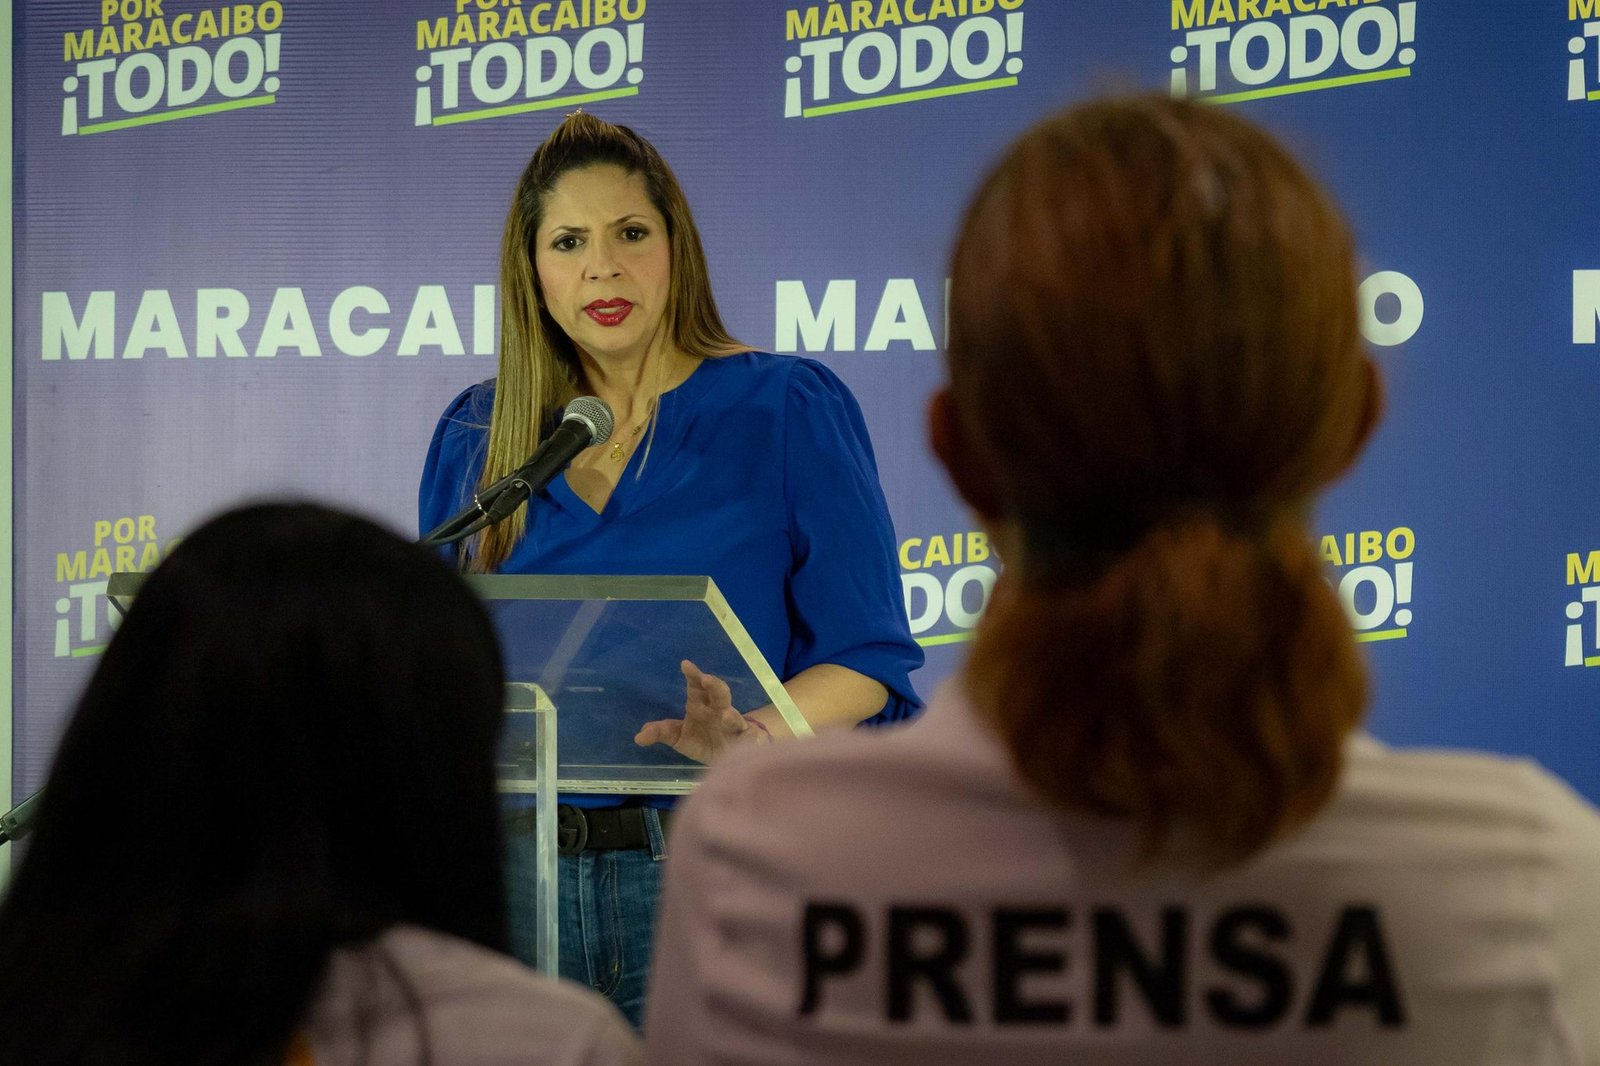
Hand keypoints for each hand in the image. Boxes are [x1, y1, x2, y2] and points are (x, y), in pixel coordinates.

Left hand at [634, 660, 767, 763]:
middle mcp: (718, 710)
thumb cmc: (703, 739)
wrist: (729, 756)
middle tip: (705, 680)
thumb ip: (661, 732)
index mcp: (701, 704)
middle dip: (714, 686)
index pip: (697, 686)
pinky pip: (748, 738)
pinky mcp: (745, 740)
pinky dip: (750, 738)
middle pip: (719, 694)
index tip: (685, 665)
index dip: (693, 675)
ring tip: (724, 715)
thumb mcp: (680, 737)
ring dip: (730, 715)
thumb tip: (638, 737)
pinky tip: (750, 740)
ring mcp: (733, 724)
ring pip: (734, 716)